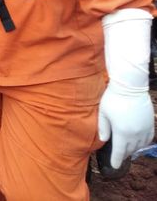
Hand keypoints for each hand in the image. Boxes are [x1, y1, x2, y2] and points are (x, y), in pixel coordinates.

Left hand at [98, 9, 154, 167]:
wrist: (130, 86)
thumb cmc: (113, 98)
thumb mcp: (103, 113)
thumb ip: (103, 128)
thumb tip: (103, 140)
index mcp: (122, 132)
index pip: (119, 152)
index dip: (116, 160)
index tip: (114, 166)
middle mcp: (135, 134)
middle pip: (129, 150)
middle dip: (123, 154)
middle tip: (118, 157)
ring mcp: (144, 129)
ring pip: (139, 146)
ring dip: (132, 149)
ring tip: (126, 150)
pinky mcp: (150, 123)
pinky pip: (147, 138)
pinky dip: (141, 142)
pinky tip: (137, 141)